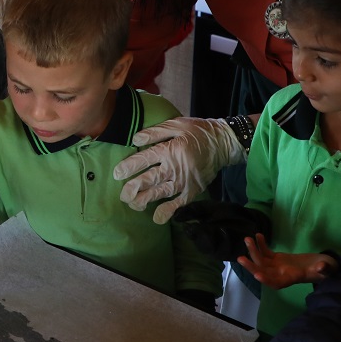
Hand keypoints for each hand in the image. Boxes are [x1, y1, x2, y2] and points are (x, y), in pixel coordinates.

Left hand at [112, 117, 245, 223]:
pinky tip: (157, 218)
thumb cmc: (198, 131)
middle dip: (133, 188)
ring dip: (145, 200)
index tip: (117, 174)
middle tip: (123, 195)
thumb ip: (155, 132)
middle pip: (150, 180)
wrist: (223, 143)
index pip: (144, 160)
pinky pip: (180, 203)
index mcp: (169, 150)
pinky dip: (169, 211)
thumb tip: (135, 139)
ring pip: (161, 193)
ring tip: (134, 205)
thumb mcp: (177, 124)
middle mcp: (175, 167)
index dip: (128, 167)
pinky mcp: (193, 189)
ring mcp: (184, 180)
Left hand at [238, 234, 336, 289]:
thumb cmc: (326, 269)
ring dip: (253, 251)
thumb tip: (322, 267)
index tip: (257, 275)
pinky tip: (257, 236)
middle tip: (240, 259)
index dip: (267, 280)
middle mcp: (281, 274)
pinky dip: (261, 245)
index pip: (277, 283)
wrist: (323, 264)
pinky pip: (266, 253)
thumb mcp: (327, 269)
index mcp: (291, 279)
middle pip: (263, 272)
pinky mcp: (277, 259)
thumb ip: (324, 269)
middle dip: (252, 266)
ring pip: (262, 261)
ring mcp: (277, 266)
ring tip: (247, 239)